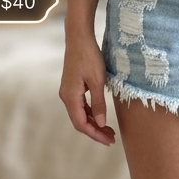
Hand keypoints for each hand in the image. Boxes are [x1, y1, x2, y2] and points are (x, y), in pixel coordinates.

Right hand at [59, 30, 115, 145]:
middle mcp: (66, 97)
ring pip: (80, 114)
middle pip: (80, 121)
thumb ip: (99, 103)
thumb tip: (101, 122)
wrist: (79, 38)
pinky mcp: (73, 87)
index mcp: (70, 97)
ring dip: (94, 123)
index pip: (81, 124)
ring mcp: (68, 92)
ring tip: (109, 130)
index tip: (109, 140)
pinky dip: (91, 114)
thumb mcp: (98, 81)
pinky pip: (81, 106)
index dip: (95, 134)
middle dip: (96, 131)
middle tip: (112, 138)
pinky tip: (101, 116)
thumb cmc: (89, 57)